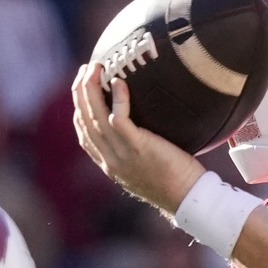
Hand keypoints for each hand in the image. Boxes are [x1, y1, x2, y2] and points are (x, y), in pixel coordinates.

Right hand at [71, 65, 205, 214]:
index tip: (80, 90)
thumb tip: (143, 128)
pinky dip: (117, 99)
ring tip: (94, 68)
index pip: (85, 134)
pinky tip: (118, 83)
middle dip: (80, 93)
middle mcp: (110, 160)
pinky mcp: (138, 148)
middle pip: (85, 121)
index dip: (79, 109)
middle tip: (84, 70)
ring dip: (91, 90)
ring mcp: (122, 155)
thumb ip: (136, 150)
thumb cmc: (176, 182)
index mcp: (109, 164)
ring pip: (96, 117)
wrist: (188, 199)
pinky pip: (120, 119)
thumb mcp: (146, 167)